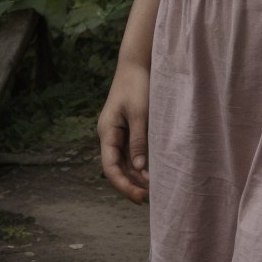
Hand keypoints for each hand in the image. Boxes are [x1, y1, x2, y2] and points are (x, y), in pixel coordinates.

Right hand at [97, 59, 150, 203]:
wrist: (137, 63)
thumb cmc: (138, 85)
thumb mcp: (140, 113)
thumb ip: (139, 141)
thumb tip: (140, 170)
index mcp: (107, 132)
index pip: (111, 167)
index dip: (124, 185)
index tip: (140, 197)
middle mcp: (110, 135)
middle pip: (117, 168)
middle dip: (131, 184)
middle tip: (150, 199)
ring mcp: (119, 132)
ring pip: (126, 161)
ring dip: (137, 175)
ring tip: (155, 188)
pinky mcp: (129, 127)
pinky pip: (133, 151)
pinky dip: (142, 163)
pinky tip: (154, 171)